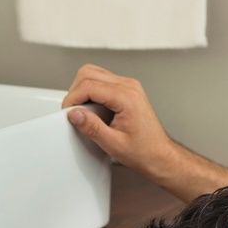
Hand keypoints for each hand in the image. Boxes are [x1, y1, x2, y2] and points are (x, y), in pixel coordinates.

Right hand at [63, 64, 227, 201]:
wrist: (159, 154)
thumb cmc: (143, 151)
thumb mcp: (113, 144)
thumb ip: (92, 128)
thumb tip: (74, 115)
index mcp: (126, 97)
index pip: (89, 85)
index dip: (73, 98)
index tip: (68, 112)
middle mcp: (128, 86)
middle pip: (89, 73)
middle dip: (75, 91)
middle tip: (73, 111)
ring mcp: (128, 86)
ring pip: (94, 74)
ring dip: (82, 90)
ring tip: (83, 111)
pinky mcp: (126, 90)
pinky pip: (102, 81)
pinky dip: (91, 92)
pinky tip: (93, 110)